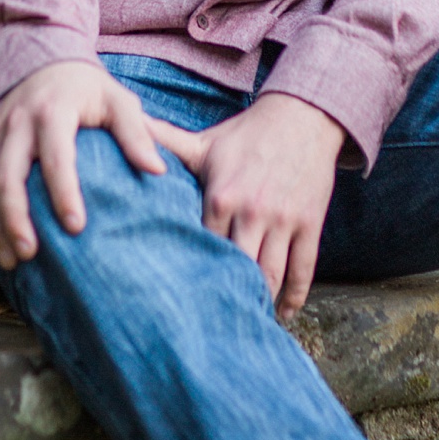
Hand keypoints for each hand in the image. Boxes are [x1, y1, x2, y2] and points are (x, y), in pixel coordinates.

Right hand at [0, 60, 165, 269]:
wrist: (41, 60)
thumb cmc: (86, 89)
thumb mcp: (116, 99)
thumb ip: (137, 132)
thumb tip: (158, 169)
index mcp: (53, 110)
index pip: (56, 156)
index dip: (64, 193)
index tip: (77, 227)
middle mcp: (17, 120)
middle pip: (8, 176)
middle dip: (16, 218)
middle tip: (31, 254)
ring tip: (12, 260)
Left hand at [150, 92, 344, 315]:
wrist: (301, 116)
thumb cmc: (247, 134)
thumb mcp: (205, 142)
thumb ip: (165, 142)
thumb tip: (129, 130)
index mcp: (220, 196)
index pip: (201, 247)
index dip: (193, 272)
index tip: (182, 298)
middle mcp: (252, 211)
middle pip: (237, 268)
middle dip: (227, 295)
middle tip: (213, 323)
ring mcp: (283, 219)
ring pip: (271, 274)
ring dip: (261, 301)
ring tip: (248, 319)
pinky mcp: (309, 222)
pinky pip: (303, 268)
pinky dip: (295, 297)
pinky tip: (284, 312)